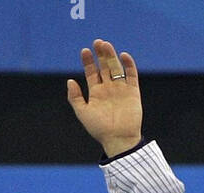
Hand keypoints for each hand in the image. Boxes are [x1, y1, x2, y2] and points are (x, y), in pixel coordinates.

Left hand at [67, 39, 141, 157]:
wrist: (118, 139)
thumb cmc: (99, 129)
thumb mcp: (83, 113)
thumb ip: (75, 97)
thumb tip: (70, 81)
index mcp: (96, 93)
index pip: (91, 72)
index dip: (88, 61)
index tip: (85, 51)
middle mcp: (109, 88)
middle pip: (104, 66)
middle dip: (101, 54)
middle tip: (97, 42)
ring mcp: (121, 89)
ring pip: (116, 67)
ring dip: (112, 56)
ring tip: (106, 44)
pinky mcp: (133, 92)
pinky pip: (132, 75)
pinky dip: (129, 65)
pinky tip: (123, 55)